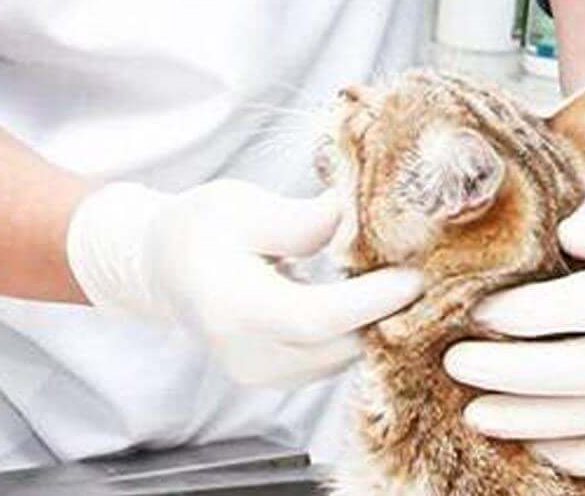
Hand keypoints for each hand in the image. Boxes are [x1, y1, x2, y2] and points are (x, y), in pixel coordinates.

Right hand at [65, 179, 428, 386]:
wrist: (164, 267)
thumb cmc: (201, 228)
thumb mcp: (241, 206)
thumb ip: (298, 220)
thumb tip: (354, 214)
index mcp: (233, 307)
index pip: (315, 318)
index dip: (369, 302)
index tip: (413, 276)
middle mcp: (246, 354)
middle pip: (338, 346)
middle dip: (384, 312)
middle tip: (420, 268)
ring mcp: (261, 374)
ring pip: (340, 358)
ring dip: (371, 323)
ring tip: (391, 275)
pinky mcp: (276, 378)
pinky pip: (331, 360)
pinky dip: (354, 332)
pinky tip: (364, 296)